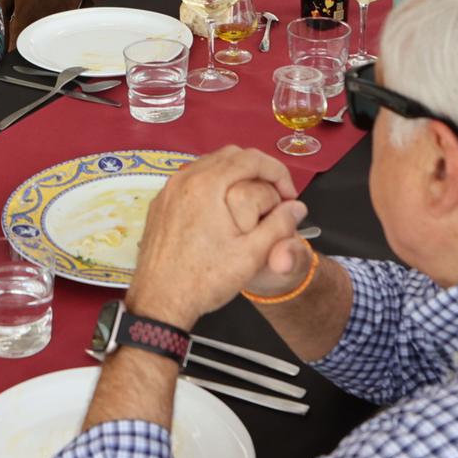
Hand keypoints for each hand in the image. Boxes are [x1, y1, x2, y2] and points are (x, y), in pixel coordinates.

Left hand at [123, 147, 305, 327]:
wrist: (160, 301)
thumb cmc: (204, 280)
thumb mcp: (252, 255)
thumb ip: (280, 225)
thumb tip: (297, 207)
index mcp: (208, 185)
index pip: (251, 158)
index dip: (277, 172)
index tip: (288, 195)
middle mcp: (185, 180)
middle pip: (230, 156)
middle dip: (259, 171)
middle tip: (276, 196)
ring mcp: (169, 190)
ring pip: (210, 165)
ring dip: (237, 176)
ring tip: (255, 203)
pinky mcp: (161, 204)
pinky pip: (192, 180)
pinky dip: (214, 185)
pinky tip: (225, 211)